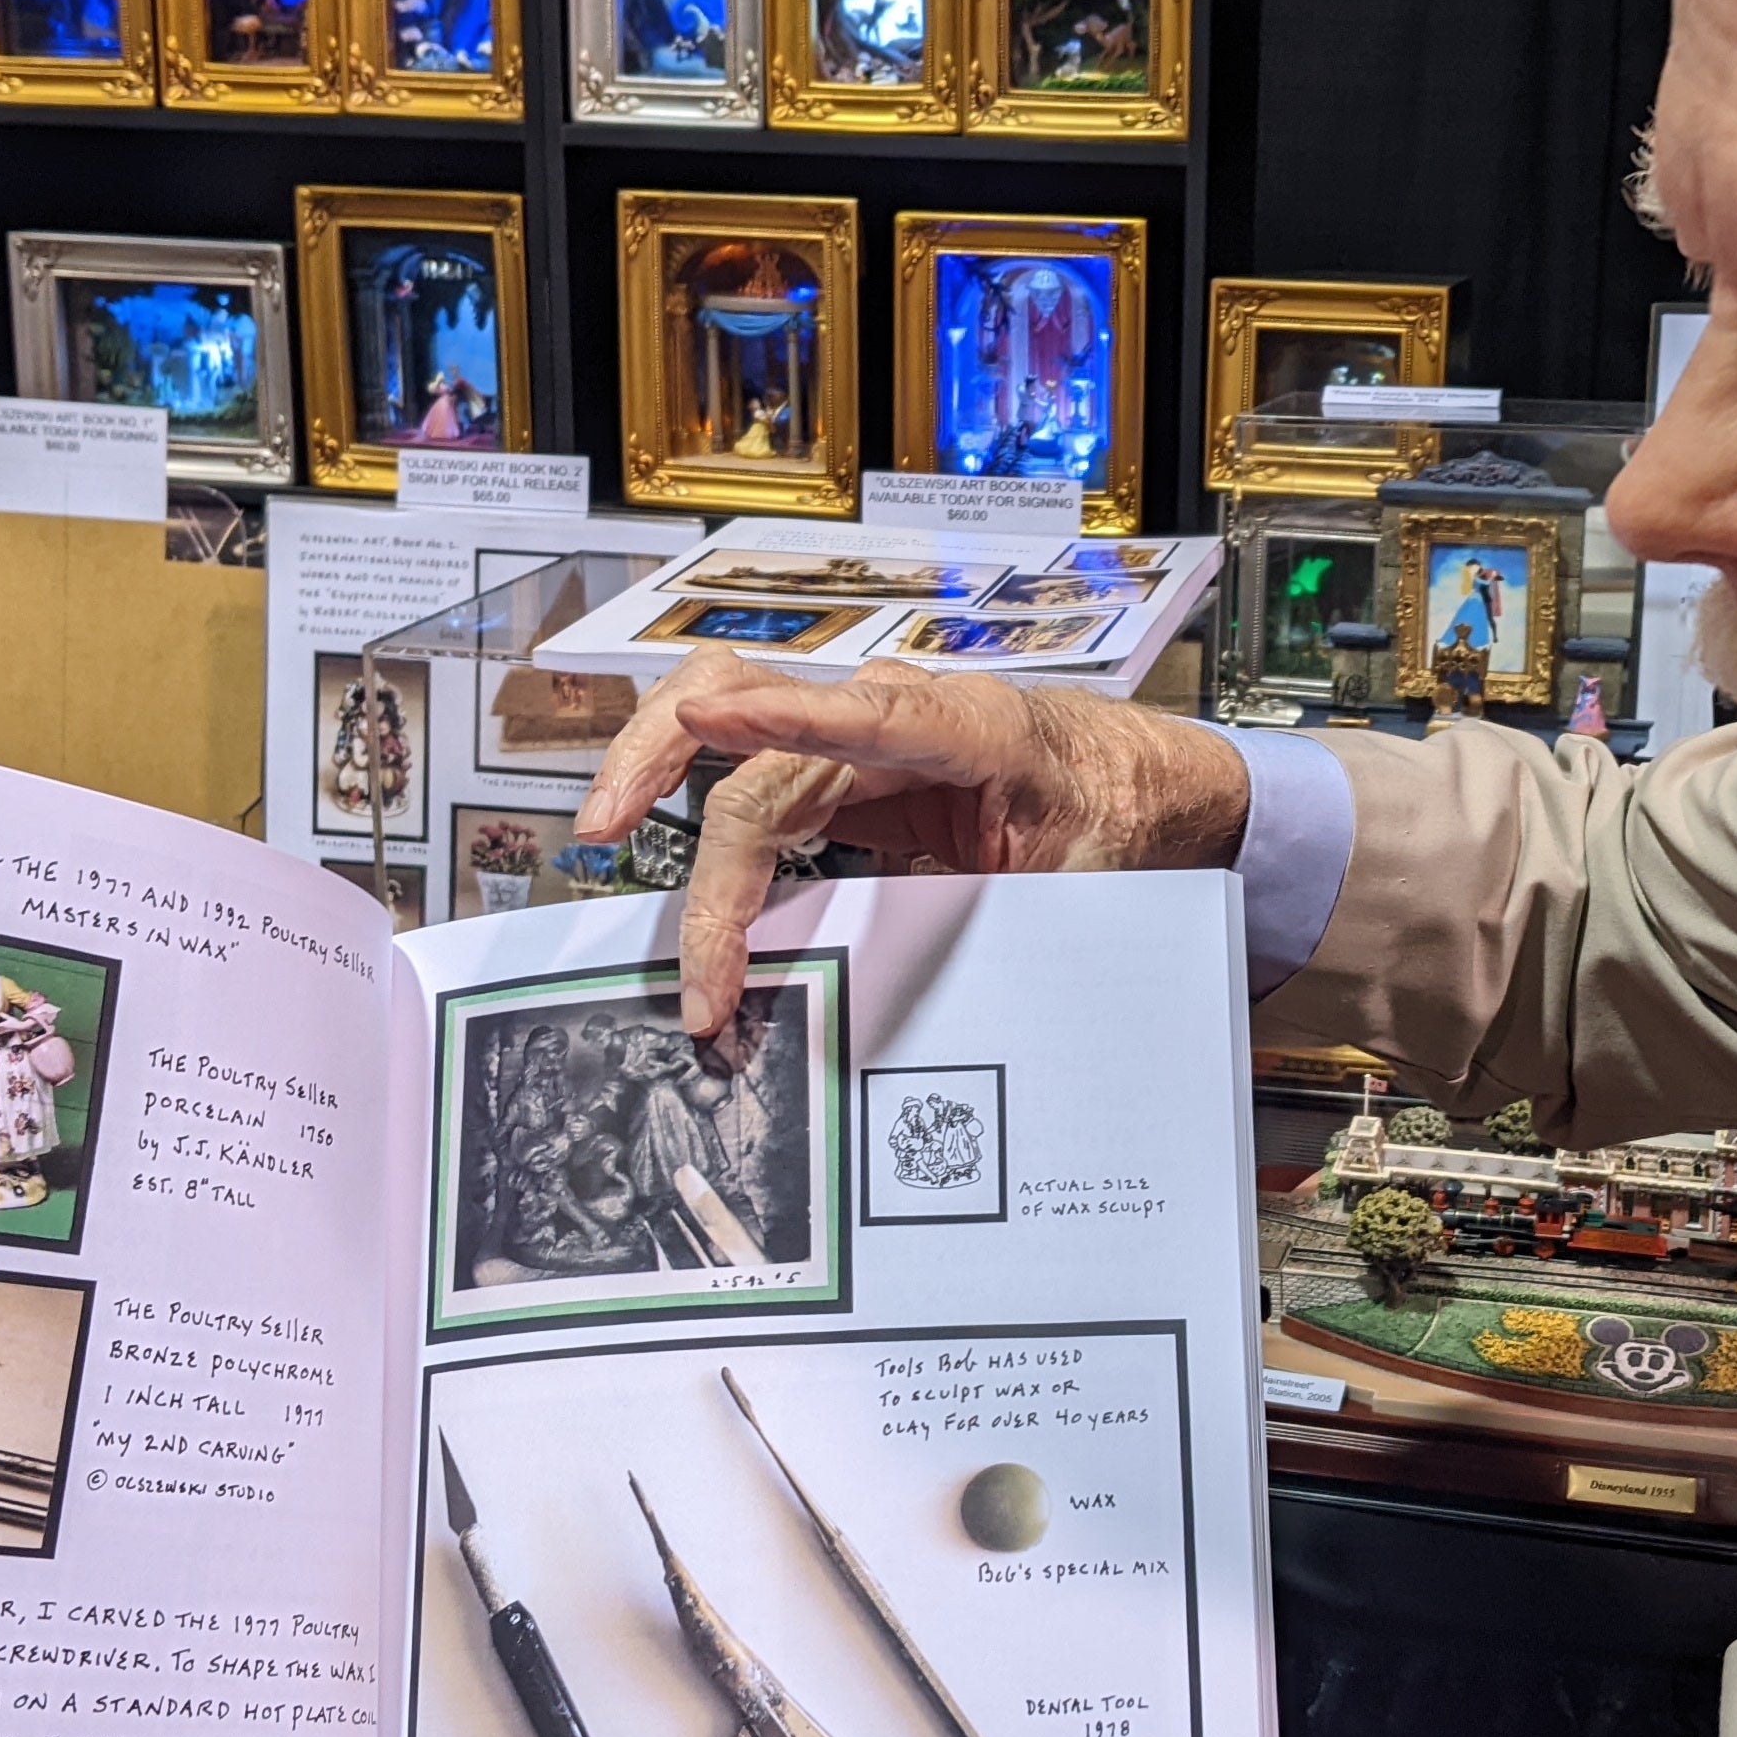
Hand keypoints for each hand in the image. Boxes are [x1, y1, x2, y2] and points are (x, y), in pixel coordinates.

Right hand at [575, 651, 1254, 1033]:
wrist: (1137, 782)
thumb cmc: (1114, 812)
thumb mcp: (1085, 878)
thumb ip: (1021, 927)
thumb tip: (970, 1022)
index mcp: (971, 728)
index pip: (865, 717)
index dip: (781, 719)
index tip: (706, 717)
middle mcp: (896, 714)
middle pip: (757, 732)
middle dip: (664, 777)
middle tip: (604, 835)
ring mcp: (858, 737)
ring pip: (730, 726)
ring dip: (654, 771)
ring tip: (599, 835)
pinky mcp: (844, 775)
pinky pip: (755, 783)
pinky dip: (708, 833)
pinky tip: (680, 887)